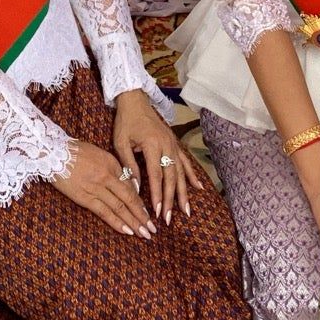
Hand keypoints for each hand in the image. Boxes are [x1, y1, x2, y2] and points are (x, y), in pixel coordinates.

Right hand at [51, 138, 157, 239]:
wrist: (53, 152)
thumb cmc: (76, 152)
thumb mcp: (100, 154)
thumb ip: (113, 168)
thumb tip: (126, 185)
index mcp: (112, 163)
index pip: (131, 187)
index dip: (140, 202)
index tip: (148, 213)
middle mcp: (108, 176)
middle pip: (129, 199)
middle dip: (142, 216)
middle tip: (153, 229)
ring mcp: (96, 187)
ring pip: (120, 208)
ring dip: (133, 223)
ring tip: (144, 234)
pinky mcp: (84, 197)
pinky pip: (104, 212)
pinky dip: (117, 222)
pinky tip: (127, 231)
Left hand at [112, 90, 203, 224]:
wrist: (135, 101)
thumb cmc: (126, 122)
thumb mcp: (121, 143)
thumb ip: (128, 165)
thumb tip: (135, 188)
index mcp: (152, 145)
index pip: (156, 175)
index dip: (157, 194)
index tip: (156, 211)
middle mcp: (167, 146)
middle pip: (171, 177)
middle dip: (170, 199)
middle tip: (169, 218)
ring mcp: (173, 144)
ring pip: (181, 172)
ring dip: (183, 192)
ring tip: (186, 210)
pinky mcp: (175, 143)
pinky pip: (185, 161)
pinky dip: (192, 175)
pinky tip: (198, 188)